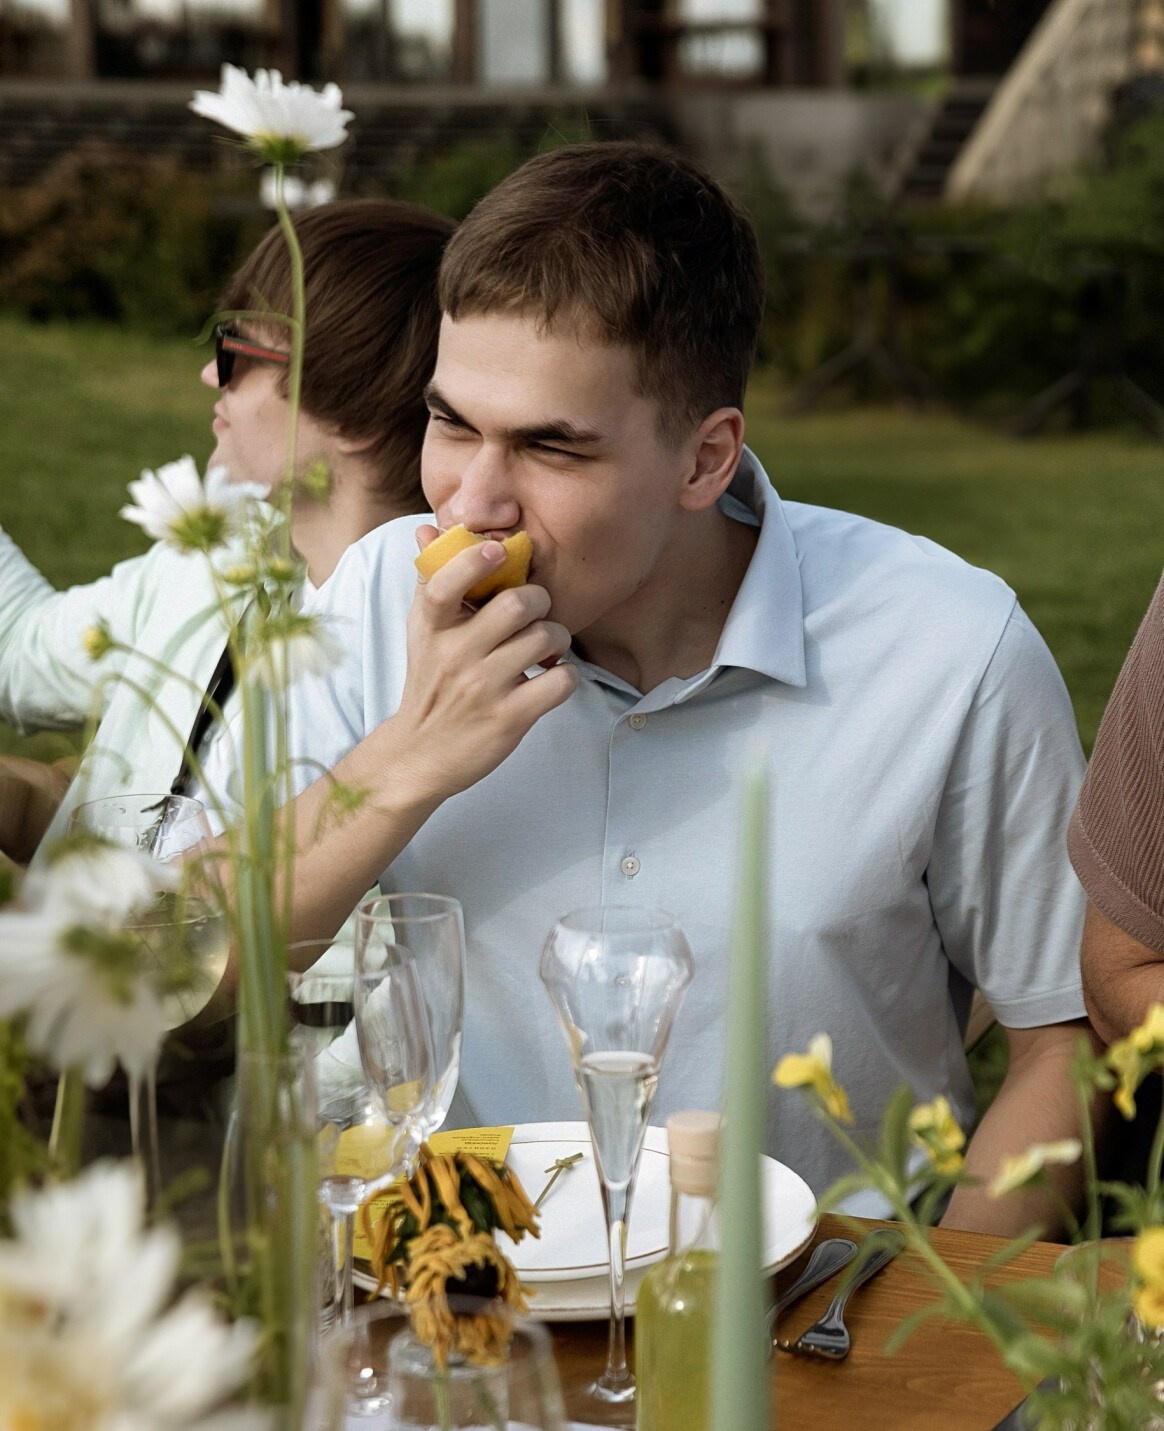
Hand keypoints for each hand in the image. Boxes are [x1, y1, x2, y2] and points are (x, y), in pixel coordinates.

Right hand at [391, 529, 577, 801]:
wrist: (420, 754)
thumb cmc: (431, 684)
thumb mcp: (422, 633)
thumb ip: (431, 581)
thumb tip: (428, 528)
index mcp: (432, 628)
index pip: (445, 584)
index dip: (474, 561)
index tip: (497, 550)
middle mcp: (455, 655)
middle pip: (517, 604)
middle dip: (540, 602)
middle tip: (536, 615)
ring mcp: (483, 687)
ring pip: (546, 637)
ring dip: (557, 639)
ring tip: (545, 650)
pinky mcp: (509, 718)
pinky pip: (561, 680)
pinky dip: (566, 677)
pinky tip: (551, 679)